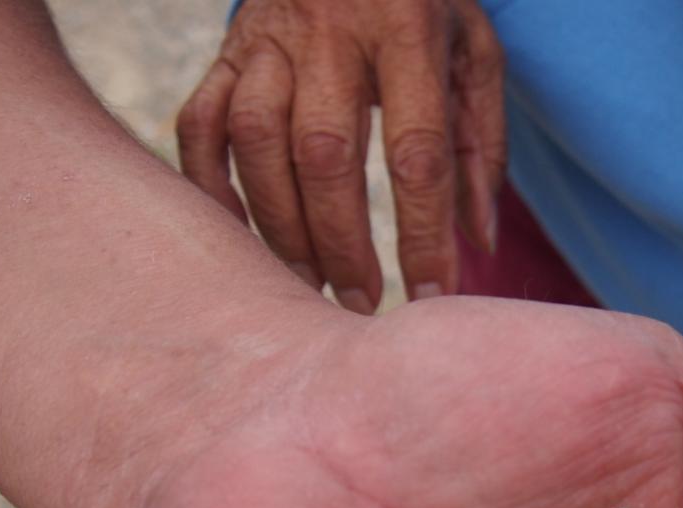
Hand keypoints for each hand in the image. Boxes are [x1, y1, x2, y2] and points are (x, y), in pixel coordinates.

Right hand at [178, 0, 504, 310]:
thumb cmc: (425, 5)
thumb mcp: (475, 55)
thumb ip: (482, 147)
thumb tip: (479, 243)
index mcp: (407, 29)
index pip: (416, 150)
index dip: (423, 232)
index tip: (432, 295)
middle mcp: (331, 32)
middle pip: (325, 154)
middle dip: (342, 242)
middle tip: (361, 303)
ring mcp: (268, 39)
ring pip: (256, 140)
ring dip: (280, 225)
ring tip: (308, 284)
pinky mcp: (226, 50)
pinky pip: (200, 122)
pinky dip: (210, 187)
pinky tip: (241, 238)